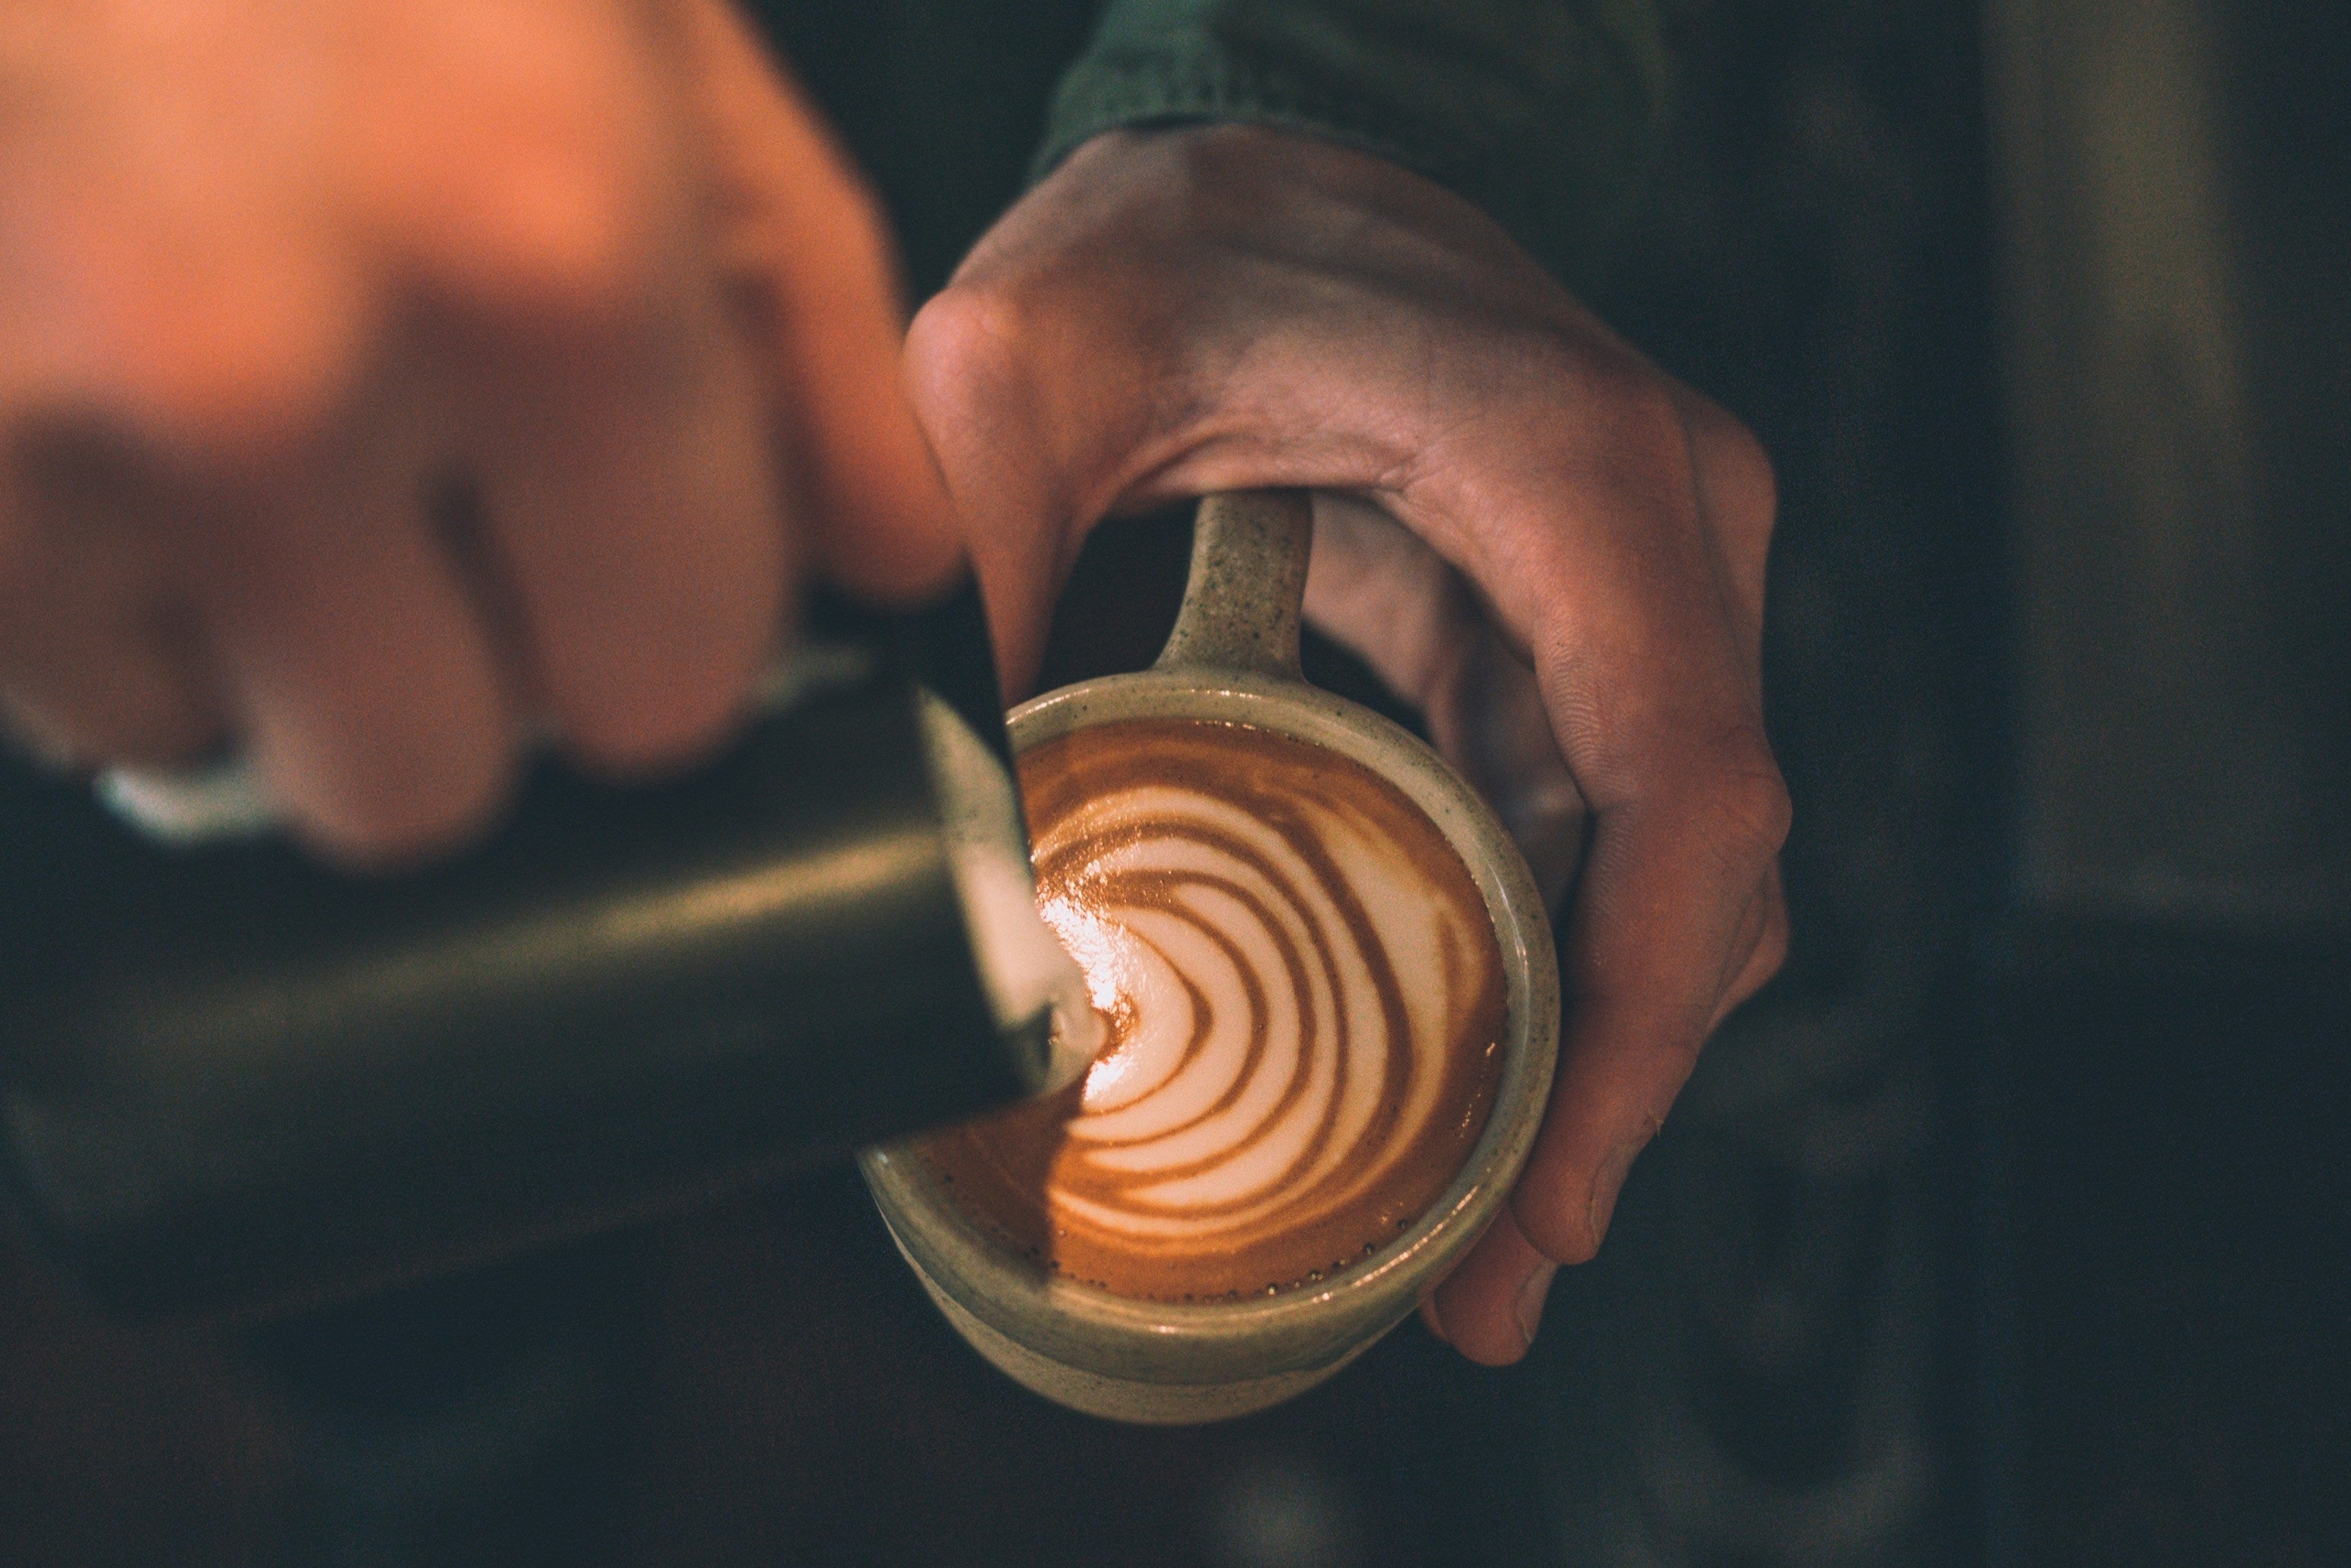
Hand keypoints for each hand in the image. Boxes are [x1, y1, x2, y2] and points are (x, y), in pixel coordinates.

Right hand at [0, 0, 957, 862]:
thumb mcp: (649, 27)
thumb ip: (811, 316)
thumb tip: (906, 564)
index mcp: (545, 261)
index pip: (668, 681)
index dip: (657, 629)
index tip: (625, 552)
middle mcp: (278, 376)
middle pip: (424, 778)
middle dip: (451, 677)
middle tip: (425, 507)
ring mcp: (45, 426)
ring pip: (208, 744)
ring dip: (255, 639)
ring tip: (252, 421)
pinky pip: (37, 677)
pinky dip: (93, 585)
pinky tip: (121, 407)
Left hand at [906, 125, 1789, 1363]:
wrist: (1267, 144)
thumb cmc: (1180, 227)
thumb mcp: (1024, 358)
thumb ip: (976, 544)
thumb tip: (931, 816)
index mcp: (1574, 472)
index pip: (1685, 776)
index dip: (1639, 1005)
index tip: (1552, 1179)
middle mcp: (1660, 536)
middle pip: (1694, 869)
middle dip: (1609, 1089)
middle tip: (1493, 1284)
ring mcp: (1639, 589)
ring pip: (1665, 872)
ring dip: (1588, 1060)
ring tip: (1479, 1246)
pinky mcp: (1578, 630)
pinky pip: (1598, 829)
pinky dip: (1552, 969)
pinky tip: (1474, 1090)